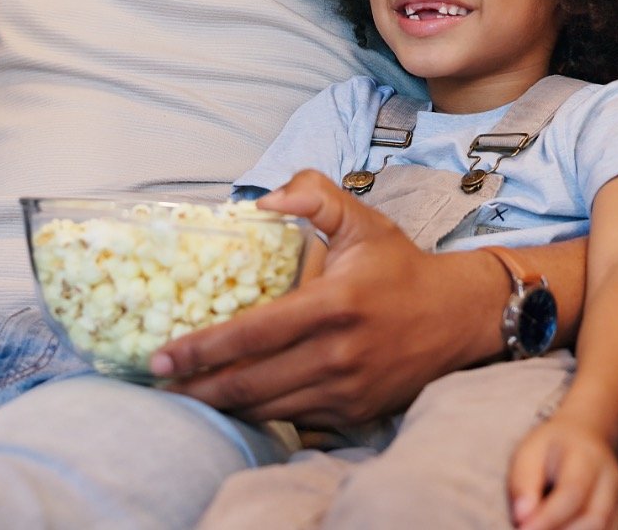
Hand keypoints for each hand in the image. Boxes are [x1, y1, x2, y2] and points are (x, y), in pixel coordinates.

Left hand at [148, 170, 489, 426]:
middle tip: (158, 383)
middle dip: (198, 386)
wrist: (460, 318)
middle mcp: (339, 353)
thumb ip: (315, 198)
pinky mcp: (354, 413)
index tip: (162, 356)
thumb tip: (266, 200)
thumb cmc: (402, 268)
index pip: (253, 333)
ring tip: (186, 394)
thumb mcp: (362, 222)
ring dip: (223, 404)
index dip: (202, 348)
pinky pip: (294, 419)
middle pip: (251, 382)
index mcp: (334, 304)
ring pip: (268, 407)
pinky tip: (234, 402)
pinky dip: (260, 413)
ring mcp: (347, 389)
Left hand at [506, 415, 617, 529]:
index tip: (522, 528)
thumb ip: (523, 484)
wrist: (584, 439)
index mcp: (587, 456)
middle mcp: (611, 478)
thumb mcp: (528, 453)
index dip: (547, 517)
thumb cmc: (550, 450)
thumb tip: (522, 517)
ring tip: (542, 529)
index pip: (572, 492)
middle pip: (593, 519)